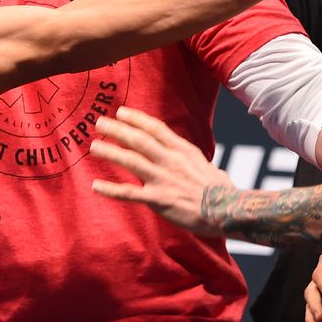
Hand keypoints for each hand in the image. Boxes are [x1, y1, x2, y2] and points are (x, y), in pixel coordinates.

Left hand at [91, 107, 231, 236]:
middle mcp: (171, 160)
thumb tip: (198, 163)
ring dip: (110, 152)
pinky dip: (111, 189)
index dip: (136, 119)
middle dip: (117, 129)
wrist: (229, 210)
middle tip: (99, 122)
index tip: (121, 112)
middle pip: (140, 140)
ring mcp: (164, 179)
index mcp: (183, 150)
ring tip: (93, 147)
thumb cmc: (223, 191)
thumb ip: (195, 163)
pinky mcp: (160, 199)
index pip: (156, 128)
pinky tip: (96, 186)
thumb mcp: (209, 167)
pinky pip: (130, 193)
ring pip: (132, 161)